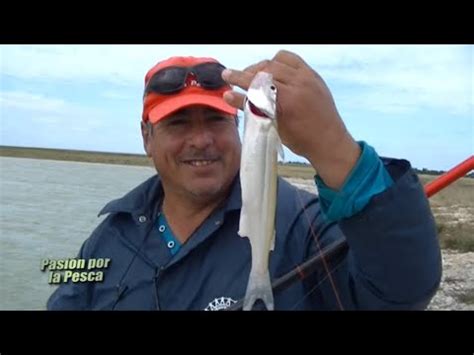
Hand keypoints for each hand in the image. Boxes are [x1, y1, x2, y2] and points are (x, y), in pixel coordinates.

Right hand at [222, 49, 360, 189]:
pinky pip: (294, 60)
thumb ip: (250, 108)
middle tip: (240, 80)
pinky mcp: (314, 76)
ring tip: (257, 77)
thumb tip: (228, 96)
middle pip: (267, 68)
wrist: (329, 142)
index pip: (258, 82)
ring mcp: (309, 77)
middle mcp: (300, 83)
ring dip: (265, 67)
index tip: (226, 75)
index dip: (239, 77)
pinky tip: (275, 74)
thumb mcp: (273, 125)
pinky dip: (281, 64)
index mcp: (289, 99)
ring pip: (279, 60)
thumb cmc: (301, 140)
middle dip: (250, 72)